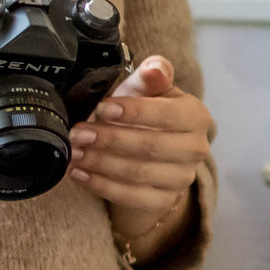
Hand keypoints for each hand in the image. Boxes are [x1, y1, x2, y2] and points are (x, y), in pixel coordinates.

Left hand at [70, 55, 209, 242]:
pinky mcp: (164, 200)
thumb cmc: (147, 111)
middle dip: (110, 140)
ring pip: (138, 174)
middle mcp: (196, 150)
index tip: (103, 109)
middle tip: (78, 133)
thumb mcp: (148, 89)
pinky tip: (79, 174)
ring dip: (101, 164)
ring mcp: (181, 179)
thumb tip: (154, 69)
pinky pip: (131, 198)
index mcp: (196, 116)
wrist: (150, 147)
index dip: (135, 112)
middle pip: (151, 147)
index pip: (167, 115)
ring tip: (74, 152)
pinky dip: (102, 186)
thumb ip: (151, 76)